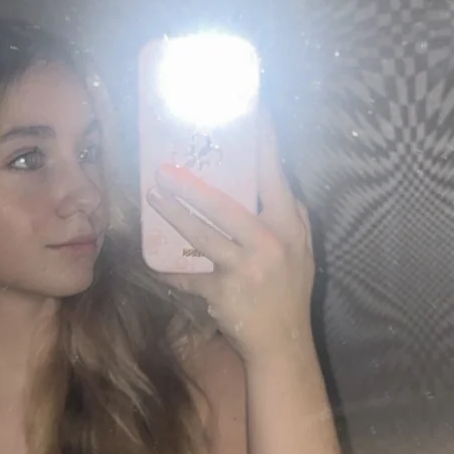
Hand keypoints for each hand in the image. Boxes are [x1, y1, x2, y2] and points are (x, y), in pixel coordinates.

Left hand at [146, 107, 314, 362]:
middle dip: (192, 185)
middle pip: (225, 205)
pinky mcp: (223, 292)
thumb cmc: (289, 290)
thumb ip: (290, 215)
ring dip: (174, 214)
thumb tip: (275, 177)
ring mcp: (245, 269)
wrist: (283, 343)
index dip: (262, 142)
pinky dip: (170, 271)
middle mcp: (269, 243)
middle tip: (165, 167)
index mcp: (288, 226)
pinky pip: (188, 278)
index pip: (274, 176)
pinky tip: (152, 261)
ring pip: (202, 235)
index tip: (252, 111)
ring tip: (153, 196)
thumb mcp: (301, 249)